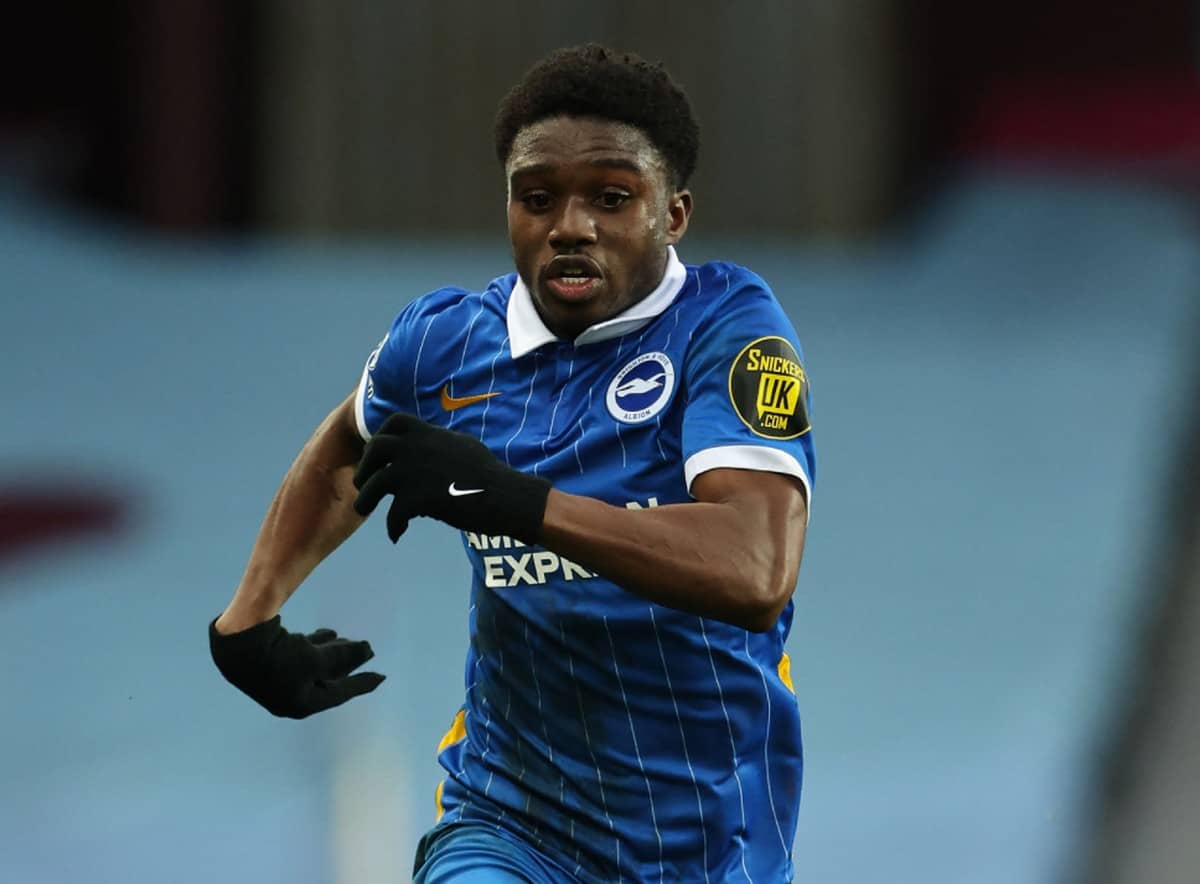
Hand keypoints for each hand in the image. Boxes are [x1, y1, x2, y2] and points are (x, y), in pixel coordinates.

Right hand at [209, 616, 384, 718]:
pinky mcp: (266, 661)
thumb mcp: (317, 659)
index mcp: (300, 704)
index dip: (362, 683)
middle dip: (346, 664)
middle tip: (366, 650)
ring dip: (330, 652)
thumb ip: (343, 657)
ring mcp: (275, 680)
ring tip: (342, 637)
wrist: (236, 640)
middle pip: (325, 679)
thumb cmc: (279, 656)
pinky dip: (313, 645)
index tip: (382, 676)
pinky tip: (324, 633)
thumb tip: (369, 651)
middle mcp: (287, 696)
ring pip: (311, 666)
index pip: (339, 693)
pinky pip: (298, 655)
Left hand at [352, 412, 550, 542]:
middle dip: (364, 466)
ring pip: (374, 484)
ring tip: (364, 510)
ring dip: (365, 499)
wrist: (506, 496)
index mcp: (431, 434)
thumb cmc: (492, 476)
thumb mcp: (463, 448)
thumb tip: (433, 446)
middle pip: (375, 449)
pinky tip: (397, 534)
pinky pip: (393, 514)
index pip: (395, 421)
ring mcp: (416, 472)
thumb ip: (441, 445)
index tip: (378, 453)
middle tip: (364, 483)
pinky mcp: (418, 498)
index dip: (381, 436)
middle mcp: (418, 448)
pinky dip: (392, 526)